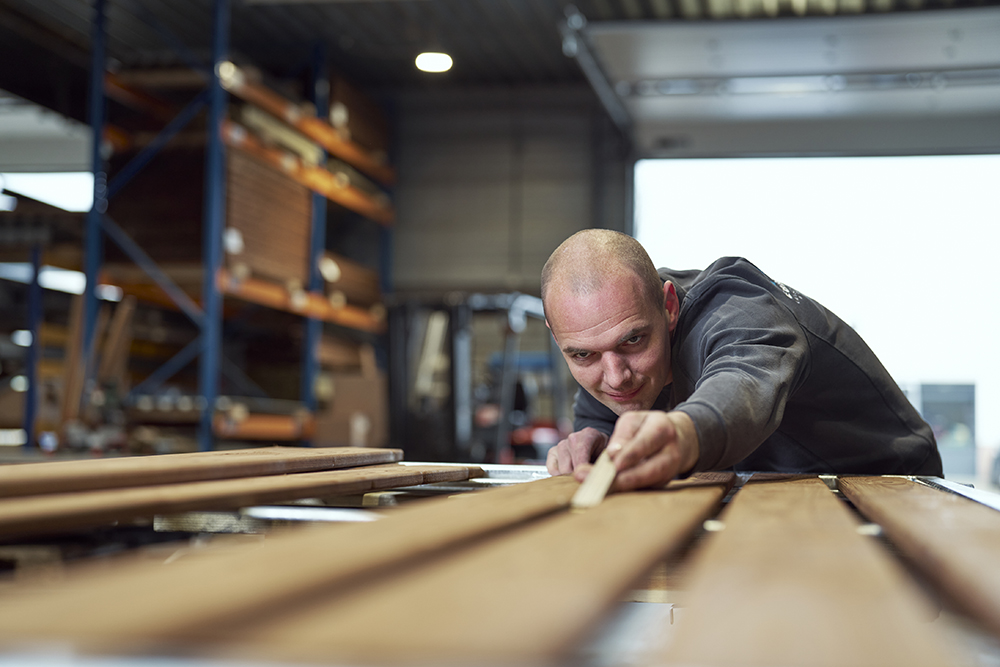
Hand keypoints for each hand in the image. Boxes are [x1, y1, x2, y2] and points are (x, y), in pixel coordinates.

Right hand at [546, 427, 608, 475]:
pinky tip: (570, 474)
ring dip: (570, 477)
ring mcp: (561, 444)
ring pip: (561, 471)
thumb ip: (605, 464)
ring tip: (580, 475)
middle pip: (570, 467)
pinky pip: (552, 470)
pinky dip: (559, 476)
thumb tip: (595, 476)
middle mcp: (572, 438)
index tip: (589, 482)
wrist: (596, 443)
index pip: (582, 456)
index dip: (584, 472)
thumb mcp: (609, 456)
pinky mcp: (552, 452)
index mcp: (588, 435)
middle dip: (578, 477)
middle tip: (587, 480)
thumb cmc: (603, 451)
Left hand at [583, 410, 698, 490]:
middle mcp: (671, 452)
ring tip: (605, 490)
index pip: (645, 443)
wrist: (677, 438)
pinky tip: (612, 492)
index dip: (630, 456)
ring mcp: (671, 471)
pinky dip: (629, 491)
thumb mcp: (633, 422)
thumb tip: (611, 456)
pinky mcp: (664, 484)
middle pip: (652, 469)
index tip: (614, 465)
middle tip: (605, 483)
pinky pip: (646, 488)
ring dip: (627, 488)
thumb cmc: (647, 428)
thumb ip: (621, 437)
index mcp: (662, 429)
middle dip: (628, 478)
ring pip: (650, 483)